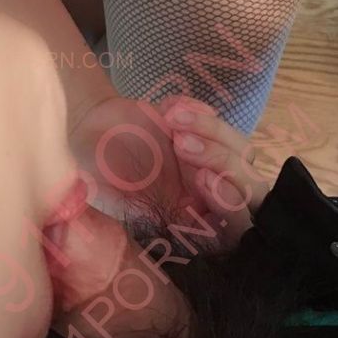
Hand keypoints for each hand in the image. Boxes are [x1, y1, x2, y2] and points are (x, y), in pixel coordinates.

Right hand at [71, 95, 269, 249]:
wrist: (87, 132)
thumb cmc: (91, 172)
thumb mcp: (101, 196)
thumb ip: (126, 212)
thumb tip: (153, 220)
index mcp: (187, 223)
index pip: (232, 230)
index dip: (230, 208)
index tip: (204, 179)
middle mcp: (204, 198)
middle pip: (250, 190)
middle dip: (223, 163)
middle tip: (183, 143)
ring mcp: (207, 164)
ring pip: (242, 153)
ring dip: (212, 133)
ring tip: (170, 119)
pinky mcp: (202, 133)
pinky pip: (222, 122)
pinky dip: (200, 112)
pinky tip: (167, 107)